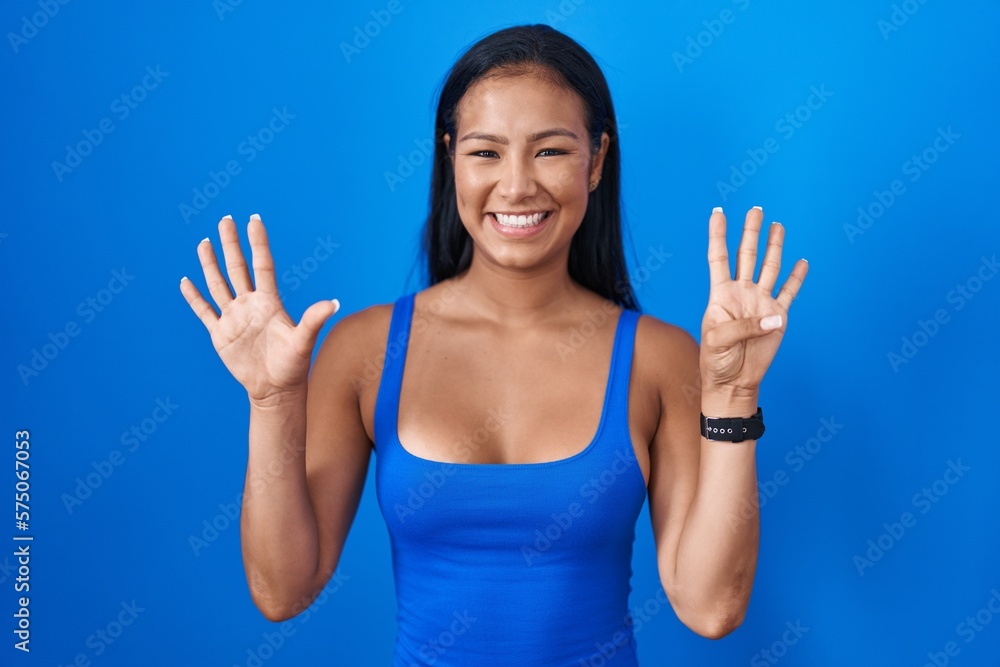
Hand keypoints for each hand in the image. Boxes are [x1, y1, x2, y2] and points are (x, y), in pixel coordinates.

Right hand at [179, 215, 339, 404]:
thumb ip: (314, 319)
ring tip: (203, 242)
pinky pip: (204, 311)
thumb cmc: (293, 365)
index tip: (253, 219)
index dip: (258, 242)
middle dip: (231, 244)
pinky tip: (186, 281)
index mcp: (269, 302)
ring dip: (210, 264)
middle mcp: (250, 305)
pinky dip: (194, 297)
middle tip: (225, 219)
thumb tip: (334, 302)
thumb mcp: (303, 341)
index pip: (261, 265)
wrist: (275, 389)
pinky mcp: (220, 333)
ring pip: (218, 284)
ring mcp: (234, 317)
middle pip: (237, 268)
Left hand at [700, 207, 807, 396]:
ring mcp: (760, 302)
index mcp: (720, 294)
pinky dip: (797, 277)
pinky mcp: (777, 317)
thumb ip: (743, 326)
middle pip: (746, 255)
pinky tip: (802, 262)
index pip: (718, 257)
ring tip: (777, 226)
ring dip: (774, 246)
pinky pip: (789, 292)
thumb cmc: (717, 361)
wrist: (733, 382)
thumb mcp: (718, 341)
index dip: (717, 235)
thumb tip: (775, 316)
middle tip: (756, 209)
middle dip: (751, 232)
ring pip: (769, 267)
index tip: (717, 212)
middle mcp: (741, 293)